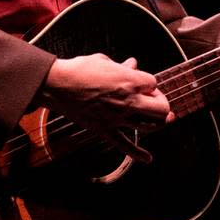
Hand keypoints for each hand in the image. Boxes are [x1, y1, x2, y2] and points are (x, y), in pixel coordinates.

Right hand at [38, 54, 174, 162]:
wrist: (59, 85)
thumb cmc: (80, 69)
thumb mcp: (104, 61)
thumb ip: (122, 66)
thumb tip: (132, 64)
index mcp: (130, 80)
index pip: (154, 83)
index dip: (149, 83)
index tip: (141, 83)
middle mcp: (128, 101)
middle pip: (161, 108)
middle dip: (161, 104)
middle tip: (153, 101)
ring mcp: (118, 117)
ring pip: (148, 126)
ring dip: (154, 123)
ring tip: (153, 119)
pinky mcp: (105, 129)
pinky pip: (125, 145)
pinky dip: (137, 154)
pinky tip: (148, 158)